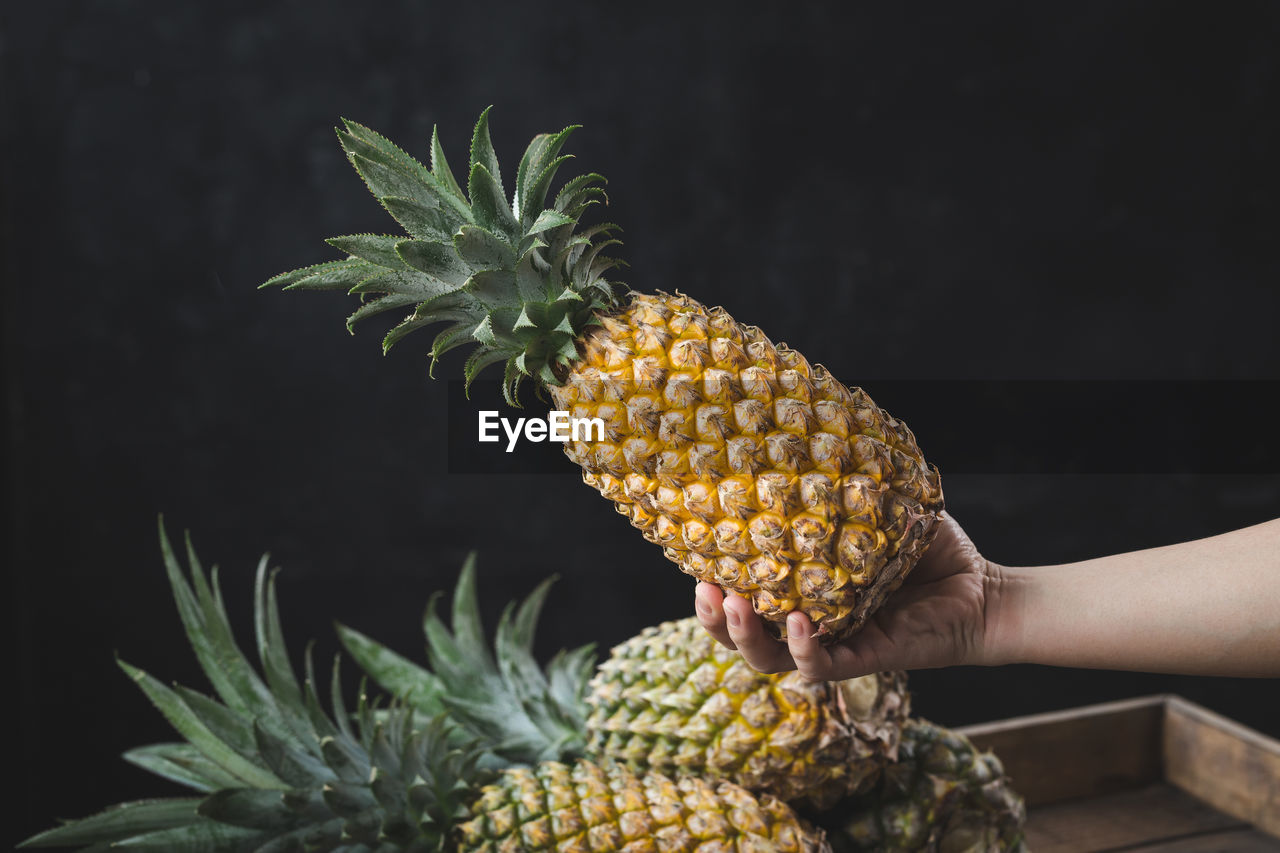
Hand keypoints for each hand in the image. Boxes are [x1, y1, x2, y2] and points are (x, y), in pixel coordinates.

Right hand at [694, 512, 1002, 678]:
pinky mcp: (866, 659)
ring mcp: (835, 644)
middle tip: (704, 590)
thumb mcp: (879, 509)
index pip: (745, 593)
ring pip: (771, 660)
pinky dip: (804, 648)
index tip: (692, 557)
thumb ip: (847, 486)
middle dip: (713, 620)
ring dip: (745, 638)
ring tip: (735, 606)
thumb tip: (816, 432)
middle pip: (743, 637)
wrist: (982, 588)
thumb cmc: (929, 549)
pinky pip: (822, 666)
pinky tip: (797, 622)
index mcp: (802, 590)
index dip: (712, 583)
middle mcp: (810, 622)